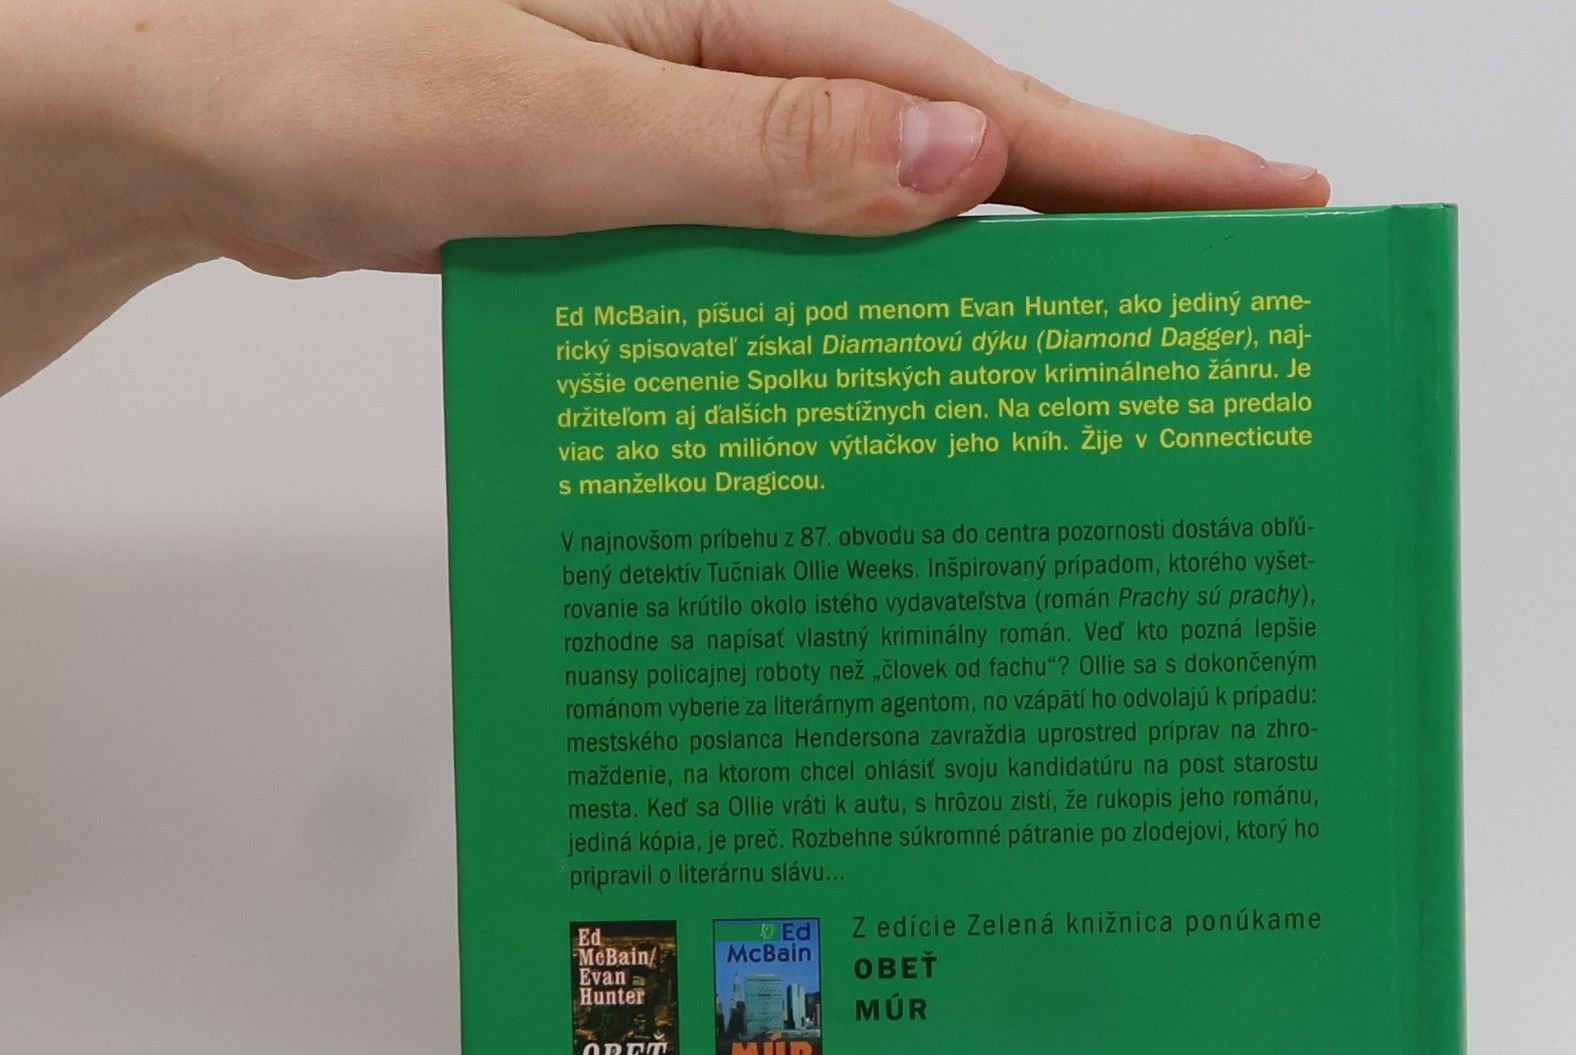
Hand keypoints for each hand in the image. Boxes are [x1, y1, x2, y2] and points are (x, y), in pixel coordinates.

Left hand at [0, 0, 1326, 391]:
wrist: (183, 117)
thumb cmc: (322, 77)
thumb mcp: (556, 116)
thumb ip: (756, 149)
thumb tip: (958, 168)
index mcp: (737, 5)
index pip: (978, 97)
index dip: (1130, 158)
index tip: (1269, 200)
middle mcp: (733, 54)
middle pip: (956, 145)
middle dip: (1096, 218)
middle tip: (1223, 293)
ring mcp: (692, 119)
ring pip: (876, 209)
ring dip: (978, 279)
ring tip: (1094, 355)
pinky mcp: (644, 184)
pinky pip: (787, 249)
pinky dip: (853, 308)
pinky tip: (891, 373)